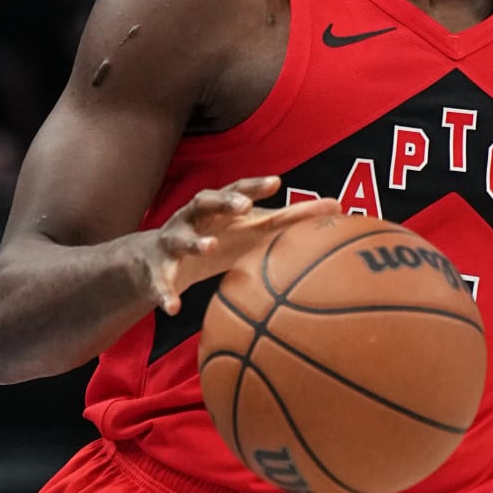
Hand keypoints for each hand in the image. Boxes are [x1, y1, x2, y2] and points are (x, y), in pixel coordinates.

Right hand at [134, 179, 338, 317]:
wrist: (155, 262)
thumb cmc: (216, 240)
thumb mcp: (250, 230)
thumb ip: (289, 219)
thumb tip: (338, 207)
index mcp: (217, 209)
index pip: (236, 191)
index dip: (254, 186)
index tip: (276, 182)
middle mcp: (193, 219)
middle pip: (204, 202)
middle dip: (223, 202)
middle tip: (244, 207)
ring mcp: (172, 244)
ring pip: (180, 239)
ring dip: (194, 242)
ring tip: (208, 247)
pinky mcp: (157, 271)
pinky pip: (160, 283)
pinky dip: (166, 294)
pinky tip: (174, 309)